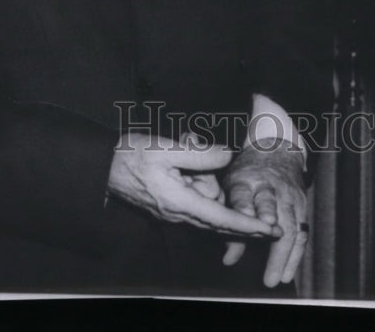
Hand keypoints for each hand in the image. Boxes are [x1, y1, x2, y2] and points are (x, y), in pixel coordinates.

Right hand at [107, 132, 278, 237]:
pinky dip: (195, 173)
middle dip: (224, 188)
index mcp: (180, 203)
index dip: (249, 225)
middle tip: (203, 157)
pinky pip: (195, 191)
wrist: (102, 166)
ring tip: (186, 144)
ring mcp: (175, 210)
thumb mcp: (167, 148)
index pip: (223, 219)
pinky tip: (183, 152)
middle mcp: (180, 213)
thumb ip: (201, 154)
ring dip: (204, 172)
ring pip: (207, 196)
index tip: (271, 230)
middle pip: (219, 211)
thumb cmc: (132, 156)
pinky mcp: (171, 204)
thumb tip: (228, 156)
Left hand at [222, 139, 306, 287]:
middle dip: (269, 225)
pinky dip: (296, 255)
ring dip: (284, 252)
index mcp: (246, 180)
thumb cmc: (249, 175)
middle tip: (266, 242)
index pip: (243, 193)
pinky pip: (301, 232)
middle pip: (270, 205)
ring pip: (289, 223)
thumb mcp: (233, 189)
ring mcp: (288, 195)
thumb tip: (228, 260)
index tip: (244, 219)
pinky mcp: (302, 204)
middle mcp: (269, 186)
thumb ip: (230, 222)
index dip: (244, 206)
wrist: (277, 153)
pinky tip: (288, 273)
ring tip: (277, 277)